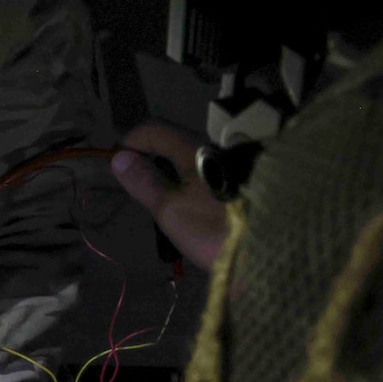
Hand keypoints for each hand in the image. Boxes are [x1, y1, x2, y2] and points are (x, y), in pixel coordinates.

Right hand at [111, 121, 228, 269]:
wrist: (265, 252)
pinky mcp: (239, 184)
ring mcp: (229, 166)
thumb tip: (120, 157)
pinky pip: (204, 173)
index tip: (118, 164)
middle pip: (173, 142)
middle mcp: (214, 149)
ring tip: (163, 204)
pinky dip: (188, 183)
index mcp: (194, 149)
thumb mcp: (169, 208)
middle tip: (139, 189)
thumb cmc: (212, 229)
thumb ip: (143, 181)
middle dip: (150, 159)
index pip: (154, 129)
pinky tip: (188, 207)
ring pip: (189, 159)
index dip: (131, 142)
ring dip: (169, 174)